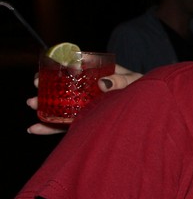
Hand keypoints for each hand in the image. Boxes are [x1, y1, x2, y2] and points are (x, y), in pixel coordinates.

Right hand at [26, 64, 142, 134]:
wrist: (155, 106)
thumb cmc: (147, 90)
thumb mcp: (135, 81)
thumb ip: (122, 81)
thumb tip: (102, 83)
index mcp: (99, 75)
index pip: (75, 69)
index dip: (58, 69)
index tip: (46, 71)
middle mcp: (89, 92)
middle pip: (63, 88)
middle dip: (45, 88)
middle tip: (35, 86)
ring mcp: (87, 108)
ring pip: (61, 107)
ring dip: (44, 107)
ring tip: (31, 105)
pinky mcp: (87, 123)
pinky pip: (67, 125)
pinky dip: (50, 128)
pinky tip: (34, 129)